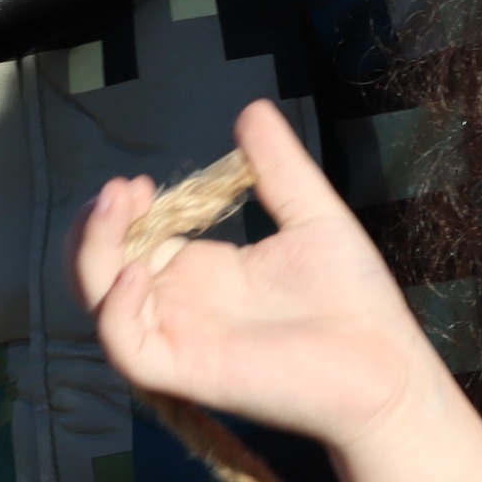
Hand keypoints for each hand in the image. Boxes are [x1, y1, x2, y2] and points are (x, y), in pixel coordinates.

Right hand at [71, 102, 454, 462]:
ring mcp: (181, 340)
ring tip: (118, 207)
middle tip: (123, 190)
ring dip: (93, 253)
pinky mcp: (190, 372)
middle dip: (96, 226)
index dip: (121, 210)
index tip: (138, 181)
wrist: (389, 367)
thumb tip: (252, 109)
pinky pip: (128, 350)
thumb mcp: (312, 215)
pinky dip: (118, 309)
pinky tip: (141, 270)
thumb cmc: (355, 301)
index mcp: (202, 274)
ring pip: (100, 303)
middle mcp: (181, 306)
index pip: (132, 239)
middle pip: (99, 269)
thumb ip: (277, 167)